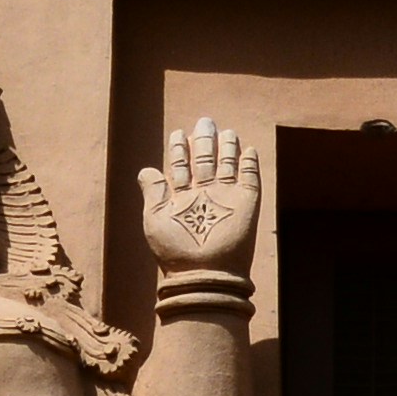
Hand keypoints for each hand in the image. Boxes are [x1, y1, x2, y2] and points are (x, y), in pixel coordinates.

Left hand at [138, 116, 258, 283]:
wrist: (204, 274)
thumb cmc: (175, 250)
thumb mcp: (156, 218)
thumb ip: (154, 192)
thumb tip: (145, 169)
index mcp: (182, 196)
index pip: (180, 165)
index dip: (179, 149)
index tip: (179, 132)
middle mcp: (204, 194)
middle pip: (205, 160)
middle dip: (204, 140)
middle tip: (205, 121)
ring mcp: (226, 198)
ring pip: (228, 165)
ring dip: (227, 148)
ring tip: (226, 131)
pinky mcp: (247, 204)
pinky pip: (251, 179)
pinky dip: (250, 164)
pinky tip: (248, 150)